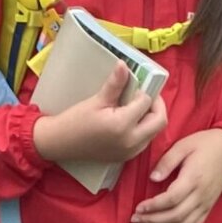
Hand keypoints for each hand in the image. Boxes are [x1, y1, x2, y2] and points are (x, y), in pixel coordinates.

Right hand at [31, 62, 167, 167]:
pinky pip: (145, 141)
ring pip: (154, 133)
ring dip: (151, 118)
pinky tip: (131, 120)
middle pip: (160, 121)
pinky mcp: (127, 157)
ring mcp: (130, 152)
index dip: (143, 92)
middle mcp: (131, 141)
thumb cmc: (76, 120)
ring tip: (137, 107)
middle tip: (144, 95)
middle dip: (156, 106)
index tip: (136, 86)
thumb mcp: (97, 100)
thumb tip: (124, 65)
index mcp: (123, 125)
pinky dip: (144, 129)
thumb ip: (115, 84)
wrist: (61, 143)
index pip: (146, 103)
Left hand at [133, 128, 221, 222]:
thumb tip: (152, 179)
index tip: (138, 208)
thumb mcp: (183, 145)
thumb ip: (167, 161)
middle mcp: (201, 195)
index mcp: (193, 179)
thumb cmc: (204, 144)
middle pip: (175, 216)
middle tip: (135, 220)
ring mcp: (206, 205)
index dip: (153, 206)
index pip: (171, 199)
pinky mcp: (208, 209)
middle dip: (153, 221)